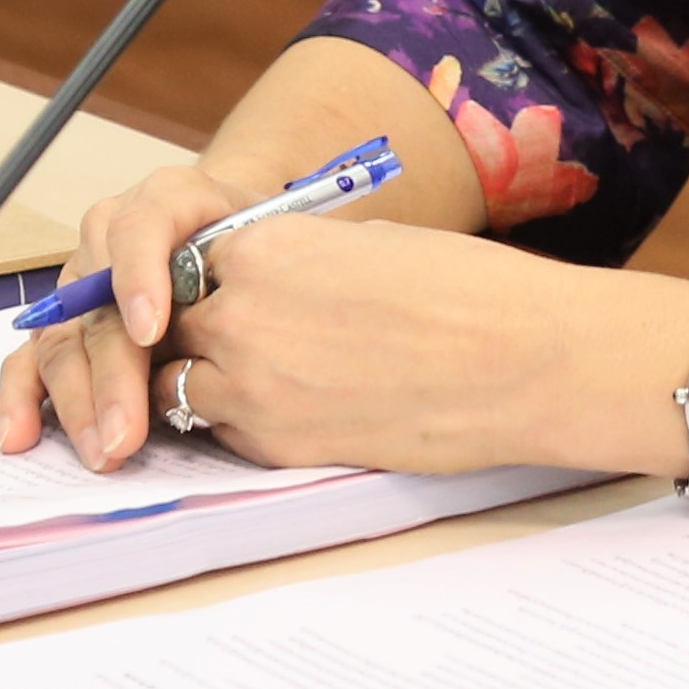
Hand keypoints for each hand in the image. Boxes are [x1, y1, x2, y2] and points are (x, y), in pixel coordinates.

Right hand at [0, 164, 250, 468]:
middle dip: (112, 375)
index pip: (144, 225)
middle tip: (127, 432)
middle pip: (99, 304)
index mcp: (166, 201)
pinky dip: (22, 397)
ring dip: (77, 401)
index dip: (140, 276)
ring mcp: (80, 281)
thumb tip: (261, 316)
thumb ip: (263, 259)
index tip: (151, 331)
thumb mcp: (275, 233)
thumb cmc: (258, 242)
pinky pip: (33, 357)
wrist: (233, 233)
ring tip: (102, 450)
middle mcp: (111, 236)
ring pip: (66, 340)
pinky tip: (19, 433)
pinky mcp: (64, 323)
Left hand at [167, 214, 665, 476]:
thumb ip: (296, 257)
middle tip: (238, 332)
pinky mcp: (278, 445)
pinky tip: (292, 406)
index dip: (206, 273)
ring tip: (263, 373)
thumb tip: (271, 275)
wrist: (519, 359)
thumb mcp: (363, 242)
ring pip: (178, 384)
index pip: (187, 259)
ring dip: (205, 377)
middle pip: (170, 323)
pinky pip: (222, 431)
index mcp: (263, 247)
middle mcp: (241, 314)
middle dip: (194, 326)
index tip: (229, 283)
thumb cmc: (462, 288)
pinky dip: (239, 420)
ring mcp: (253, 387)